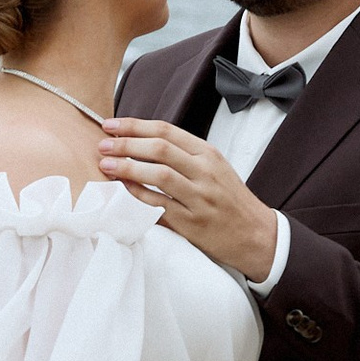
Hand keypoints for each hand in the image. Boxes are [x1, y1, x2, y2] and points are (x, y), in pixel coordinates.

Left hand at [96, 119, 278, 282]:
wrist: (257, 234)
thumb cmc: (230, 200)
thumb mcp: (214, 168)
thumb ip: (184, 155)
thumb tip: (141, 143)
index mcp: (208, 154)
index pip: (166, 131)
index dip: (134, 126)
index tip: (111, 126)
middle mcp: (205, 172)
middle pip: (159, 149)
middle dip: (125, 144)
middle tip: (102, 145)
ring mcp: (200, 198)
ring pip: (158, 175)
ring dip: (127, 168)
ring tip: (106, 165)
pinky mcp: (192, 223)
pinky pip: (159, 206)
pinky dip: (138, 195)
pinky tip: (123, 189)